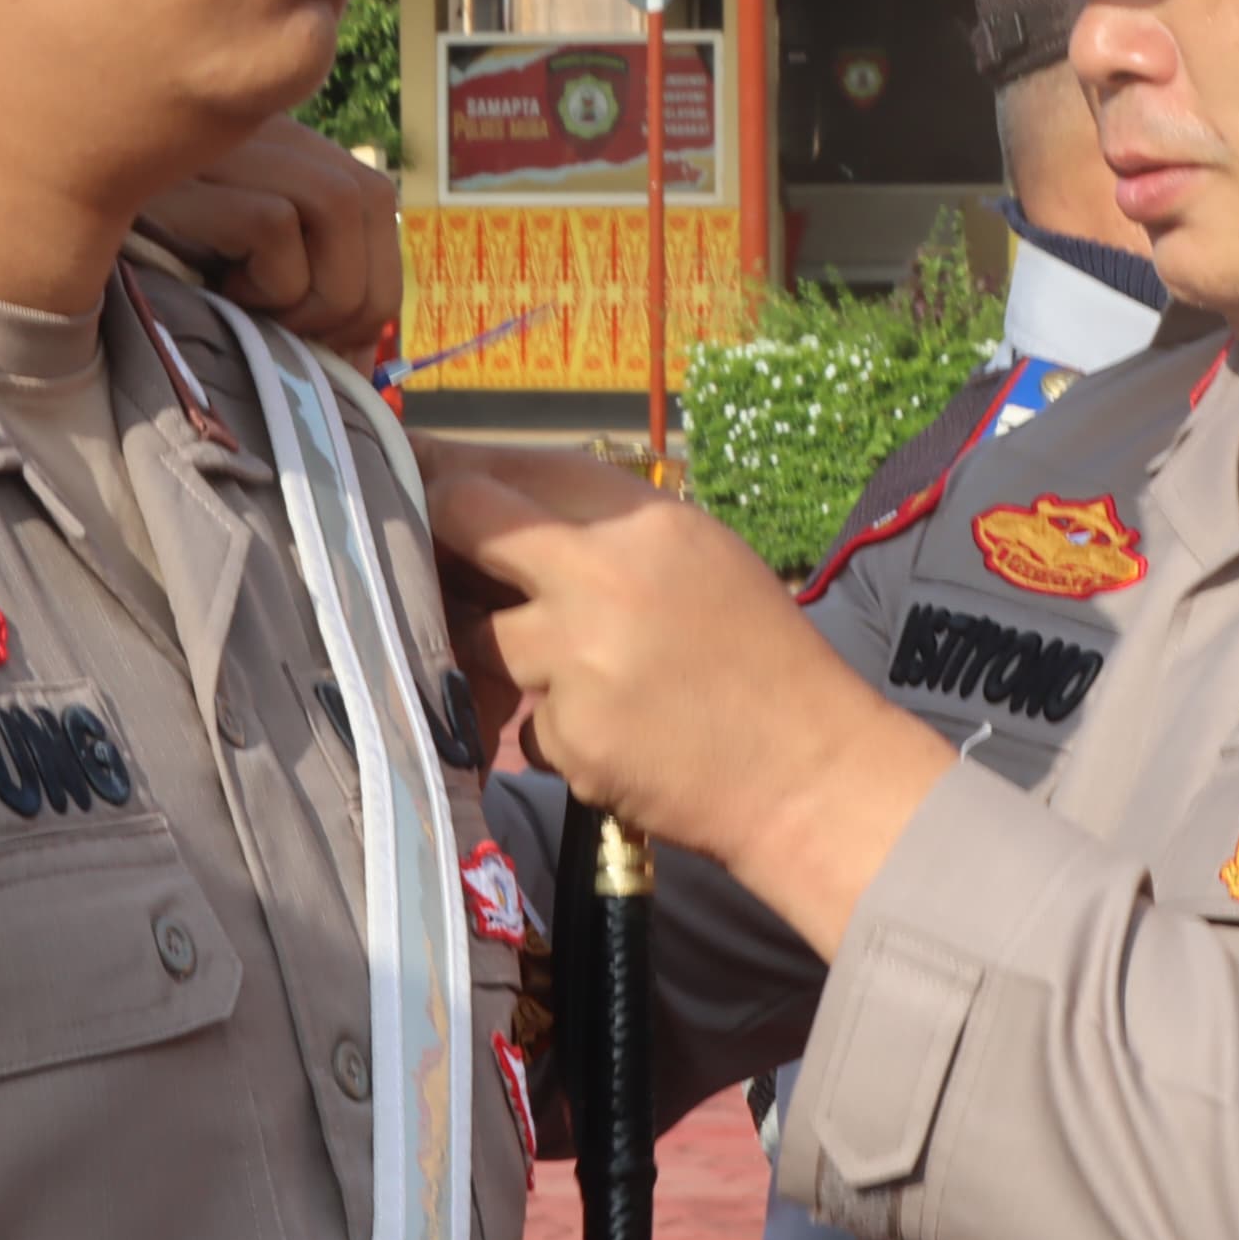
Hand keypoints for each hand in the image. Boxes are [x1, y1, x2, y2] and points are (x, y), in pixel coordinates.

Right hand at [140, 118, 402, 350]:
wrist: (43, 241)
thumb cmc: (143, 276)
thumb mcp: (227, 274)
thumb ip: (294, 284)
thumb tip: (363, 357)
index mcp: (274, 146)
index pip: (375, 199)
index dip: (372, 282)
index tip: (336, 346)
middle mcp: (255, 129)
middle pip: (370, 199)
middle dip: (354, 295)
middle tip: (296, 341)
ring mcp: (221, 143)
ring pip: (338, 205)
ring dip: (310, 289)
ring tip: (249, 311)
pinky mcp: (187, 170)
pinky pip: (274, 226)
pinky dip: (263, 280)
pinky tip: (215, 292)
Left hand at [421, 440, 952, 958]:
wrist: (809, 772)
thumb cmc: (761, 660)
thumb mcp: (702, 559)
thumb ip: (609, 529)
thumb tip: (505, 509)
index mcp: (646, 521)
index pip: (518, 467)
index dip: (462, 473)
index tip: (430, 479)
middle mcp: (603, 576)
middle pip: (468, 520)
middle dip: (443, 533)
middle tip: (432, 550)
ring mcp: (579, 659)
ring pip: (488, 638)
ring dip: (511, 656)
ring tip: (590, 676)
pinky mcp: (568, 736)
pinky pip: (525, 722)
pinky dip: (557, 729)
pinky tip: (618, 735)